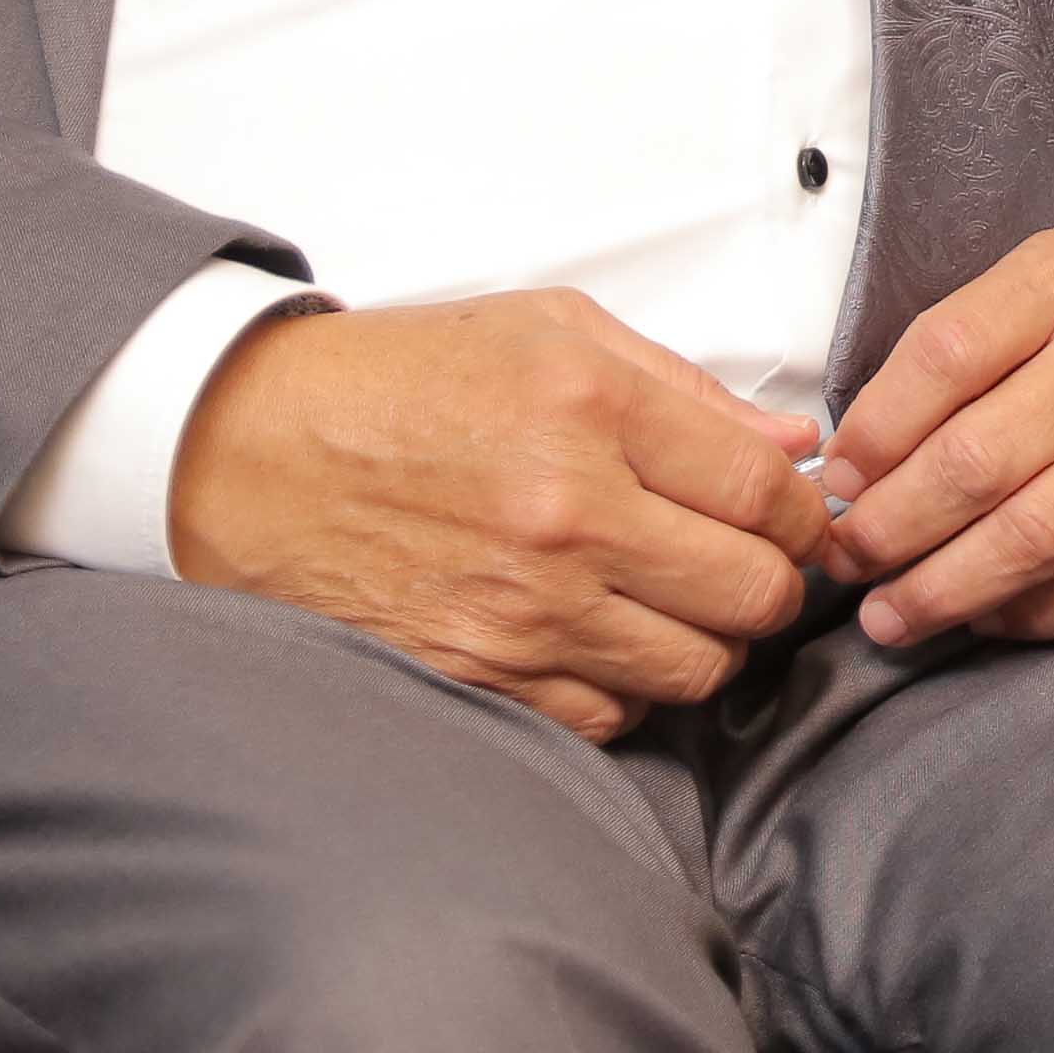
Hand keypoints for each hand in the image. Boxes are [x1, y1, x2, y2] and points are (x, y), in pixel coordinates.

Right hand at [168, 289, 826, 736]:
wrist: (248, 453)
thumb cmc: (401, 384)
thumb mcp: (552, 334)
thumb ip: (686, 392)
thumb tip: (793, 446)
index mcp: (592, 412)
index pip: (769, 495)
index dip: (805, 513)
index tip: (795, 517)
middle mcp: (566, 518)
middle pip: (752, 594)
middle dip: (770, 582)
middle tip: (743, 563)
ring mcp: (520, 610)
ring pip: (694, 669)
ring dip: (704, 642)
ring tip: (670, 601)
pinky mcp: (476, 676)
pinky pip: (609, 717)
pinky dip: (624, 689)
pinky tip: (599, 639)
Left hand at [817, 234, 1053, 652]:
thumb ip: (966, 359)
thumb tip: (857, 467)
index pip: (946, 353)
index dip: (874, 431)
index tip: (837, 482)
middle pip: (979, 458)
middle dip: (891, 527)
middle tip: (846, 562)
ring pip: (1037, 534)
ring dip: (945, 587)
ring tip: (891, 614)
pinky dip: (1031, 613)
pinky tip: (987, 616)